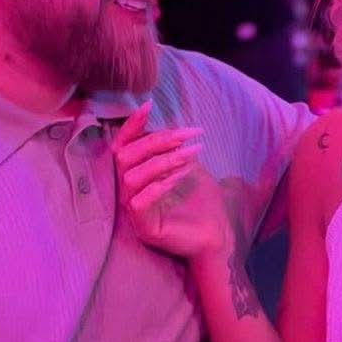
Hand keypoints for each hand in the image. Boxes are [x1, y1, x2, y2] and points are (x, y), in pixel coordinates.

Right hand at [113, 103, 231, 260]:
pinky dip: (160, 184)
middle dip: (157, 140)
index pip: (122, 147)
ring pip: (131, 177)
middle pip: (125, 157)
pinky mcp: (144, 228)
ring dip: (163, 160)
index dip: (131, 126)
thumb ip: (172, 149)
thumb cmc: (203, 202)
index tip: (148, 105)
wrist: (219, 236)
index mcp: (136, 177)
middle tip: (187, 134)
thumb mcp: (187, 166)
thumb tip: (168, 126)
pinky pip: (139, 202)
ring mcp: (133, 212)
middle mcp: (129, 194)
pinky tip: (182, 175)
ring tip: (191, 153)